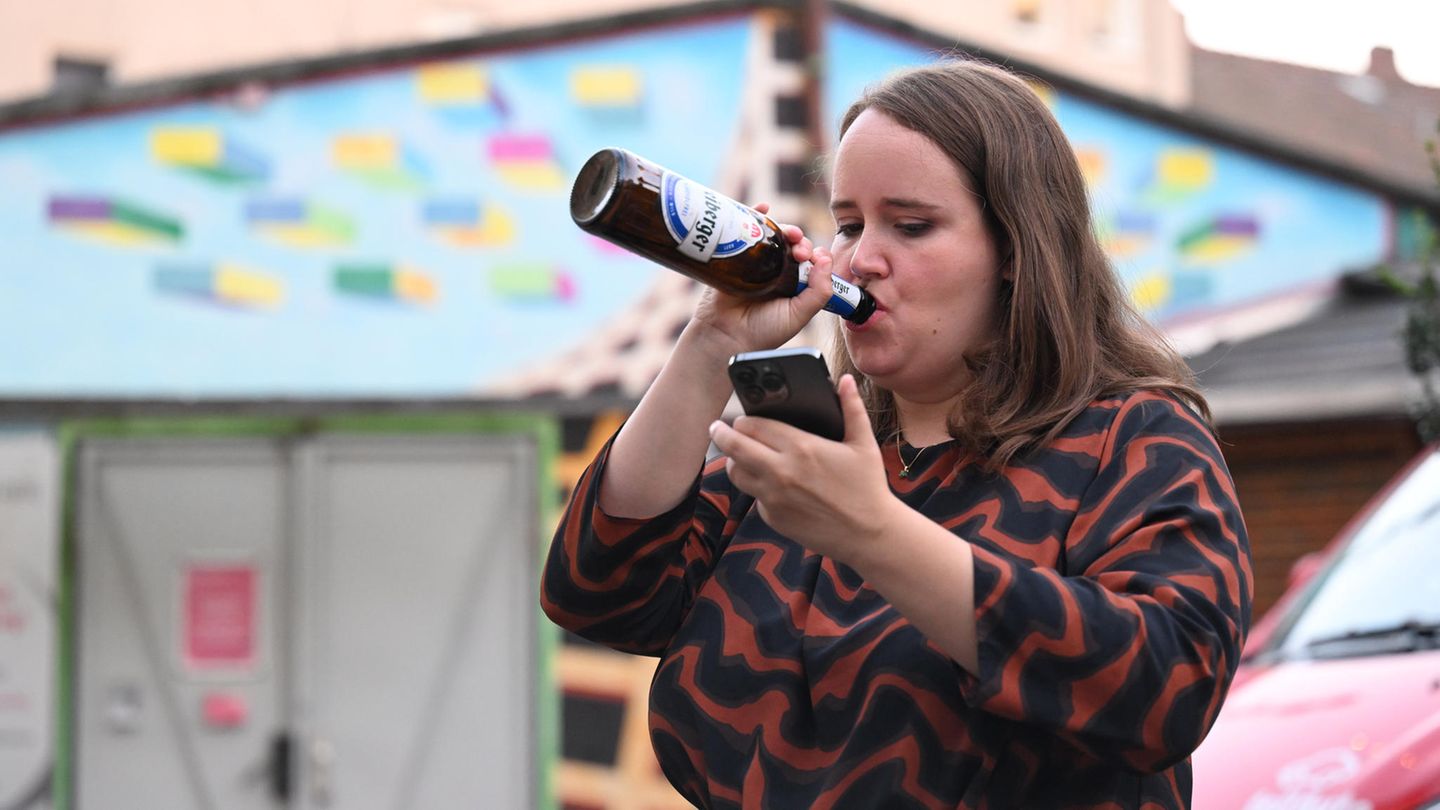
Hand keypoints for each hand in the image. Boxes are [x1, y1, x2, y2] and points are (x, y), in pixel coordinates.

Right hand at [688, 202, 835, 359]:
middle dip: (801, 242)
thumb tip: (825, 258)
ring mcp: (755, 263)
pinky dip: (755, 214)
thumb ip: (819, 291)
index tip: (814, 259)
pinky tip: (763, 209)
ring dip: (784, 228)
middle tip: (800, 251)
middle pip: (792, 245)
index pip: (810, 261)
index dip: (815, 255)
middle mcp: (776, 272)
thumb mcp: (799, 315)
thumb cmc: (762, 332)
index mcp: (794, 285)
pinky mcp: (734, 256)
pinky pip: (745, 231)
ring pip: (773, 236)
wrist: (725, 337)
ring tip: (788, 234)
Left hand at [707, 374, 896, 563]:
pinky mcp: (773, 518)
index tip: (741, 418)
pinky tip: (771, 484)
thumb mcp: (863, 444)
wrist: (869, 535)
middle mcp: (781, 472)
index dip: (743, 419)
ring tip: (740, 456)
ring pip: (735, 473)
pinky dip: (757, 488)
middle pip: (733, 446)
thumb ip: (852, 408)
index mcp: (801, 447)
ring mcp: (774, 498)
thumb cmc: (867, 487)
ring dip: (734, 461)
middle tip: (717, 429)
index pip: (754, 425)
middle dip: (722, 434)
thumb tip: (845, 381)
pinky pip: (754, 497)